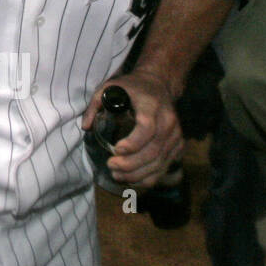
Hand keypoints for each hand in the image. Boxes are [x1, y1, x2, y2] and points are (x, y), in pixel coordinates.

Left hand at [81, 69, 182, 187]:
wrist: (159, 86)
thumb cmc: (132, 88)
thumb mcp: (110, 87)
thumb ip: (96, 105)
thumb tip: (87, 127)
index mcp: (152, 106)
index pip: (148, 128)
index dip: (133, 143)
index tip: (116, 150)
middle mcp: (168, 122)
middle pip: (153, 150)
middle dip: (131, 164)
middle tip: (111, 165)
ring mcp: (176, 136)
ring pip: (159, 163)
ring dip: (137, 174)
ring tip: (116, 175)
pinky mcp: (178, 147)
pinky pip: (164, 167)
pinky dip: (148, 177)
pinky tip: (131, 179)